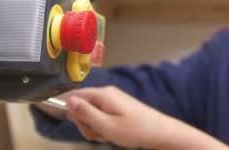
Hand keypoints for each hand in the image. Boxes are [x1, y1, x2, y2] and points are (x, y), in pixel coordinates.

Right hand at [65, 86, 228, 149]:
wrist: (159, 132)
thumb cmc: (134, 130)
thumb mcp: (106, 125)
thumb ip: (86, 113)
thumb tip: (69, 100)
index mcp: (103, 94)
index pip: (74, 96)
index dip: (71, 112)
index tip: (80, 125)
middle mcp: (107, 93)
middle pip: (82, 106)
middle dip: (85, 123)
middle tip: (99, 133)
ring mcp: (113, 100)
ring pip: (91, 114)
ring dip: (95, 127)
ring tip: (108, 135)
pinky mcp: (117, 107)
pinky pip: (101, 116)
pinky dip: (103, 127)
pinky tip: (112, 133)